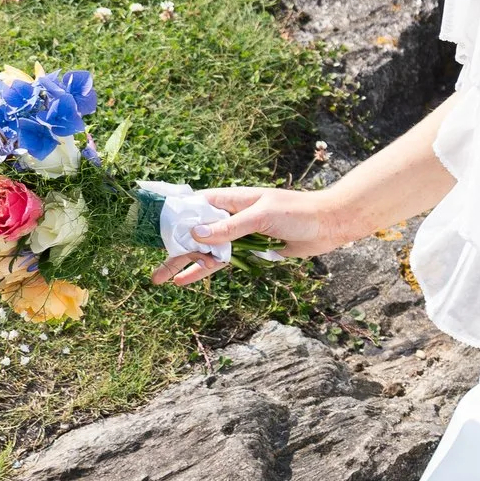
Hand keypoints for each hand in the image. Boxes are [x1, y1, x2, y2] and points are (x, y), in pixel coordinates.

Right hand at [147, 186, 356, 285]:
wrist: (329, 224)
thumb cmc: (298, 212)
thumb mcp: (262, 216)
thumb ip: (230, 227)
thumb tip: (196, 234)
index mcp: (229, 200)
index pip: (193, 207)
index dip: (172, 219)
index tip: (150, 232)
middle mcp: (229, 216)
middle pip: (193, 233)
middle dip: (172, 248)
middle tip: (153, 268)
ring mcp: (237, 235)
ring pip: (204, 250)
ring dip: (184, 263)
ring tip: (160, 279)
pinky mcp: (248, 251)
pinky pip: (220, 261)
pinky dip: (203, 270)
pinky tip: (184, 281)